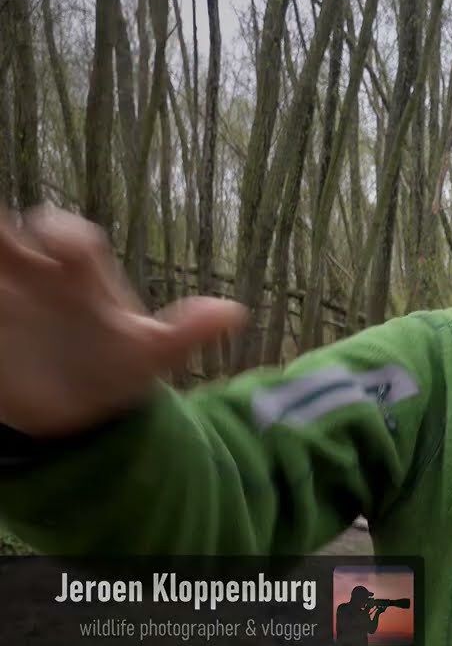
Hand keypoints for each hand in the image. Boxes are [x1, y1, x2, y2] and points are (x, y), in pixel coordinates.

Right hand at [0, 204, 245, 436]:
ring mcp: (3, 298)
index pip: (71, 238)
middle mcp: (36, 276)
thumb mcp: (151, 355)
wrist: (78, 414)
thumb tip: (235, 314)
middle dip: (4, 231)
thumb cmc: (115, 369)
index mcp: (81, 276)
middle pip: (11, 235)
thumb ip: (184, 333)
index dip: (64, 233)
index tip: (60, 248)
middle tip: (1, 236)